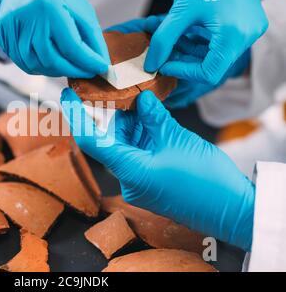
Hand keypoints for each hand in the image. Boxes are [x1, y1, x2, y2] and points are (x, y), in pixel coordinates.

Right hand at [0, 0, 109, 77]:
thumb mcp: (81, 9)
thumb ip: (92, 38)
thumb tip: (101, 65)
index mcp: (49, 7)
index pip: (71, 46)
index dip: (88, 63)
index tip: (101, 70)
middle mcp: (27, 18)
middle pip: (52, 60)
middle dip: (72, 71)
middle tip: (85, 72)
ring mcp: (11, 28)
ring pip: (35, 66)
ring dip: (55, 71)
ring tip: (68, 65)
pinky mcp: (3, 35)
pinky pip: (23, 62)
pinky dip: (40, 67)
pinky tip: (50, 60)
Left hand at [60, 88, 254, 250]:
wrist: (231, 210)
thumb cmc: (206, 180)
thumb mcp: (177, 139)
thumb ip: (154, 117)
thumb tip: (142, 98)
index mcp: (129, 170)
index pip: (91, 140)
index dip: (76, 116)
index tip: (67, 95)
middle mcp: (129, 178)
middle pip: (110, 139)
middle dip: (115, 114)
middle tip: (119, 89)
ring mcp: (139, 180)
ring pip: (125, 144)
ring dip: (132, 122)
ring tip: (141, 99)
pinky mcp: (150, 179)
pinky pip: (138, 152)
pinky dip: (142, 134)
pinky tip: (151, 115)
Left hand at [107, 16, 251, 107]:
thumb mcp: (181, 11)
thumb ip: (163, 40)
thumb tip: (151, 65)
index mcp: (234, 36)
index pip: (208, 73)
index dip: (182, 71)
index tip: (164, 64)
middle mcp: (246, 37)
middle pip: (212, 65)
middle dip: (185, 60)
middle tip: (165, 52)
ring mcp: (248, 31)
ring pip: (215, 55)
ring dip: (191, 51)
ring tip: (173, 40)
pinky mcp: (246, 25)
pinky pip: (221, 43)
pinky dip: (201, 42)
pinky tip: (185, 34)